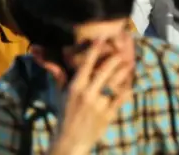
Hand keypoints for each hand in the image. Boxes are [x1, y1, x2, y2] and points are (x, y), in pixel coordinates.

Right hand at [50, 40, 133, 154]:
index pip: (86, 65)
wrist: (70, 141)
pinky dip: (126, 92)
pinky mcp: (108, 115)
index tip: (102, 38)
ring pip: (114, 84)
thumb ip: (59, 76)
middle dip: (114, 60)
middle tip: (122, 51)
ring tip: (129, 64)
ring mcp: (99, 105)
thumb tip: (48, 60)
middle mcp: (87, 94)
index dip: (94, 50)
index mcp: (75, 87)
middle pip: (104, 72)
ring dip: (123, 73)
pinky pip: (120, 100)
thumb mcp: (60, 94)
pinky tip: (130, 86)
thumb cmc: (65, 114)